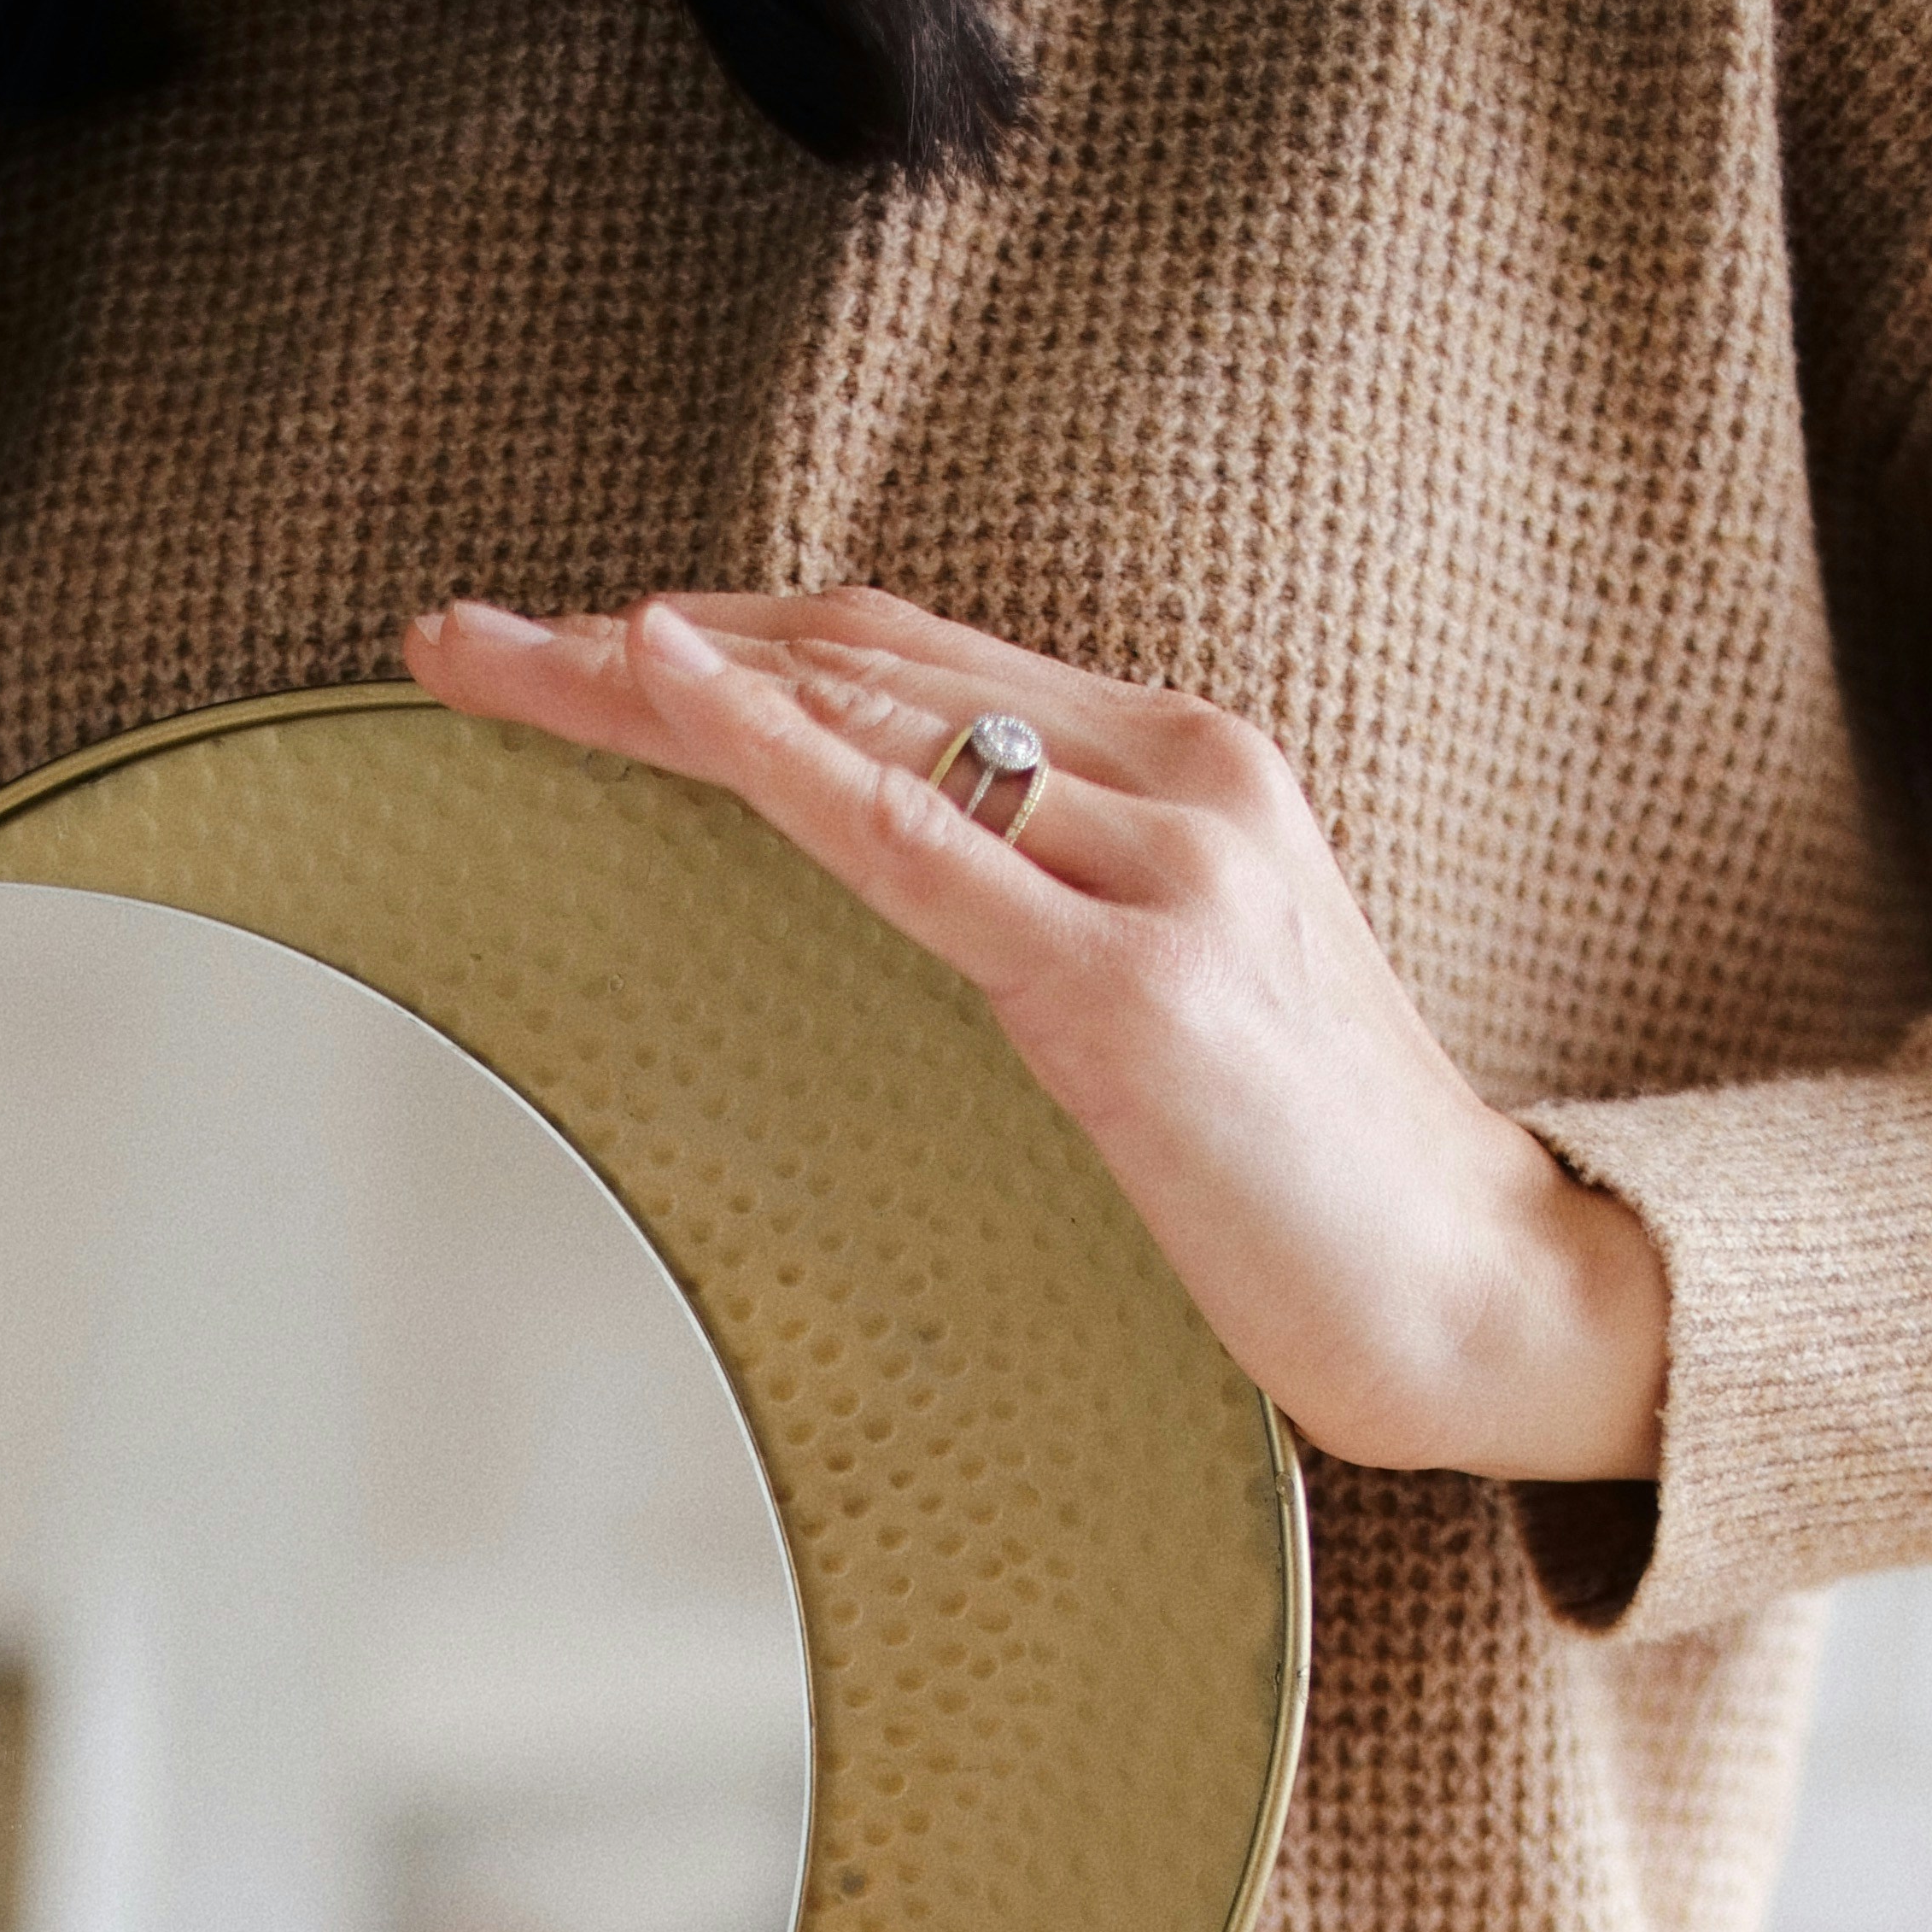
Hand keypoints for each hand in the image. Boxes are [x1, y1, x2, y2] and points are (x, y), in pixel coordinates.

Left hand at [402, 587, 1665, 1486]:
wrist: (1473, 1292)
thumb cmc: (1316, 1186)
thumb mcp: (1175, 1010)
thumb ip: (1049, 922)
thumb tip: (897, 903)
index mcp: (1187, 770)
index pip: (909, 664)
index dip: (729, 640)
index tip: (566, 645)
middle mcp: (1177, 781)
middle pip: (857, 666)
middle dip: (639, 647)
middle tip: (458, 639)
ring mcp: (1159, 871)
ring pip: (859, 723)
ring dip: (648, 684)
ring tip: (488, 660)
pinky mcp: (1129, 987)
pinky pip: (912, 836)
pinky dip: (771, 751)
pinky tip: (657, 683)